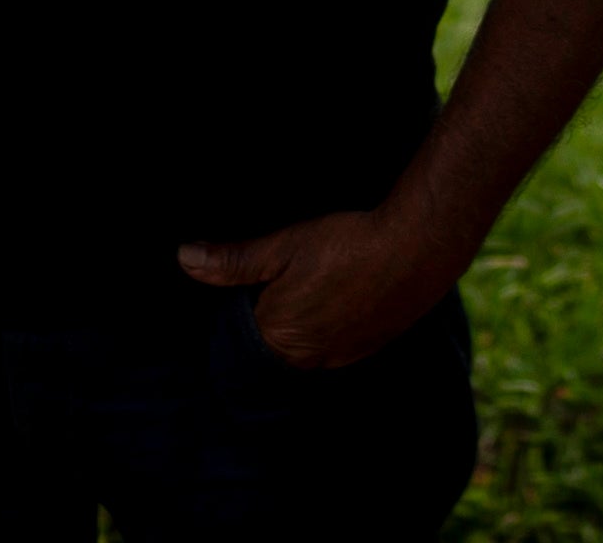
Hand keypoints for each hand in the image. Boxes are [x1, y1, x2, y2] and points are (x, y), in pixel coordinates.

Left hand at [177, 207, 465, 369]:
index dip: (241, 318)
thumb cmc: (347, 244)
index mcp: (280, 337)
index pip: (242, 346)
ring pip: (307, 354)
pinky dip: (330, 331)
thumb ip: (233, 261)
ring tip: (309, 293)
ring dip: (302, 332)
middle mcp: (310, 358)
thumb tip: (184, 259)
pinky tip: (338, 299)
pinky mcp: (371, 347)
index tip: (246, 293)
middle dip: (270, 328)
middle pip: (275, 354)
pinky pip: (336, 350)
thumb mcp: (284, 245)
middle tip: (279, 289)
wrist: (418, 247)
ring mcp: (343, 357)